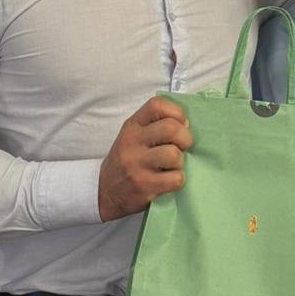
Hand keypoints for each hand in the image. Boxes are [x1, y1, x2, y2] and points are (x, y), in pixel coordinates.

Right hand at [97, 97, 192, 221]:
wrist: (107, 190)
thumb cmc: (129, 159)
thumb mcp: (135, 135)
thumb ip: (156, 125)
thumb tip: (187, 124)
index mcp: (133, 125)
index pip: (157, 105)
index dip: (177, 112)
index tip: (181, 124)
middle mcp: (132, 141)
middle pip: (171, 128)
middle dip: (186, 138)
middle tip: (183, 147)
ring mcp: (136, 164)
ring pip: (174, 155)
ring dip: (180, 162)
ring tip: (172, 166)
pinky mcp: (143, 185)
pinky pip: (175, 179)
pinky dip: (177, 180)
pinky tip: (168, 180)